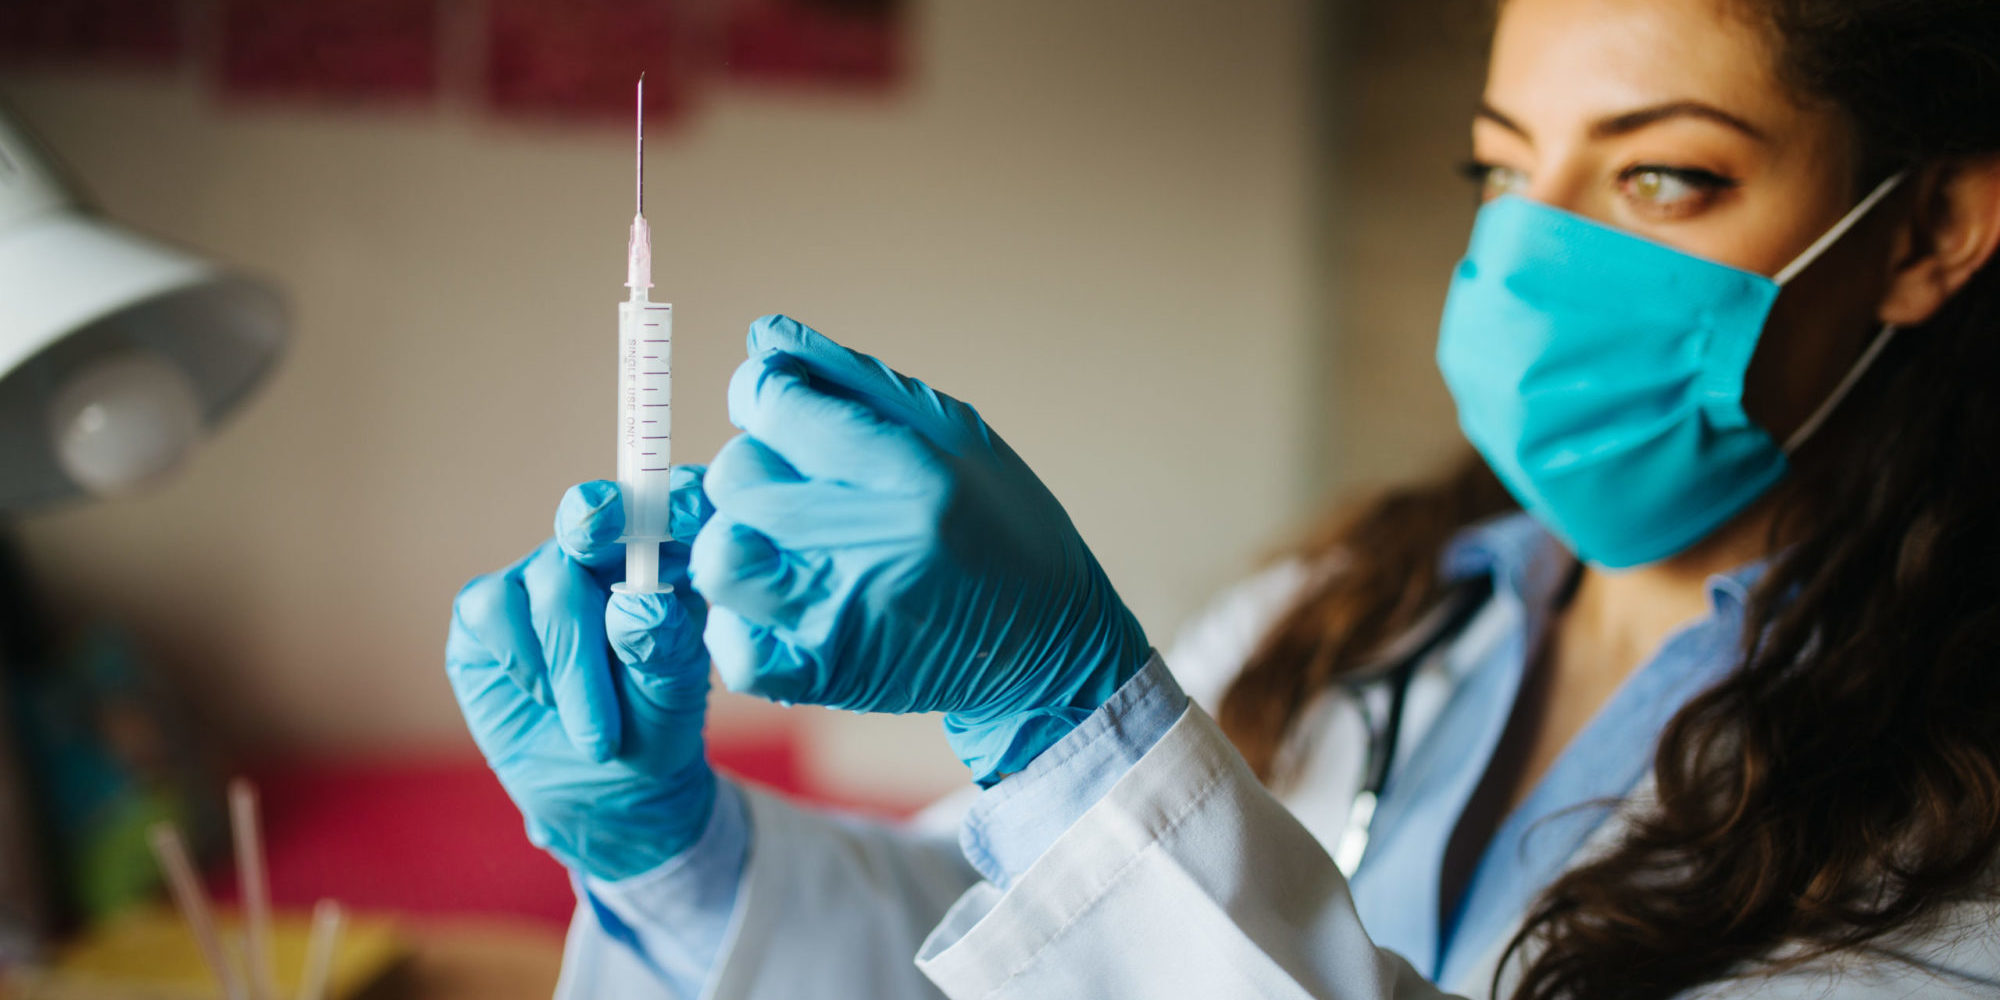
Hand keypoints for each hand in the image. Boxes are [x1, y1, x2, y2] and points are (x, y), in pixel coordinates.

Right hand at [446, 470, 716, 879]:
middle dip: (598, 521)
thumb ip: (664, 647)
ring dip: (574, 661)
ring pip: (550, 576)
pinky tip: (546, 699)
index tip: (683, 514)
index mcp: (665, 559)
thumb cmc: (652, 728)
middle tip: (599, 539)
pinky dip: (523, 658)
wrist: (600, 794)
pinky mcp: (486, 611)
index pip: (672, 504)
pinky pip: (493, 607)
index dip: (674, 497)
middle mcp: (601, 556)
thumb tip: (636, 604)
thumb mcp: (674, 696)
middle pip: (594, 513)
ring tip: (599, 735)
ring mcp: (541, 578)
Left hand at [689, 316, 1149, 783]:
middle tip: (802, 483)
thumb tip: (762, 336)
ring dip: (737, 538)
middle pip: (736, 476)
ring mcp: (843, 619)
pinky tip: (781, 599)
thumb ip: (853, 378)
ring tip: (781, 540)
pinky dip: (737, 617)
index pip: (774, 406)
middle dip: (758, 466)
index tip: (785, 407)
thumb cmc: (1002, 523)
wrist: (1049, 643)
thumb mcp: (955, 430)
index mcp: (913, 474)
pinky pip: (730, 644)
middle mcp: (873, 546)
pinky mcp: (825, 678)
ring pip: (719, 556)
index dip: (765, 393)